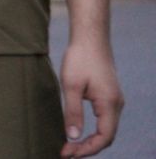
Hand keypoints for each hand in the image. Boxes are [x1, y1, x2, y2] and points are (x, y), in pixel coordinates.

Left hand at [58, 36, 122, 155]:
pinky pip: (105, 120)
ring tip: (70, 146)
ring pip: (107, 129)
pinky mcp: (109, 96)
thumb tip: (73, 137)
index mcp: (109, 104)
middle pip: (107, 137)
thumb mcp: (70, 85)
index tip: (67, 153)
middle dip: (88, 148)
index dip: (87, 149)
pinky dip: (94, 130)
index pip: (104, 138)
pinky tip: (79, 131)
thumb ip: (73, 112)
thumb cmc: (79, 58)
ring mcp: (115, 101)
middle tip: (66, 152)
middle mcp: (117, 105)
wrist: (90, 37)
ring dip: (91, 140)